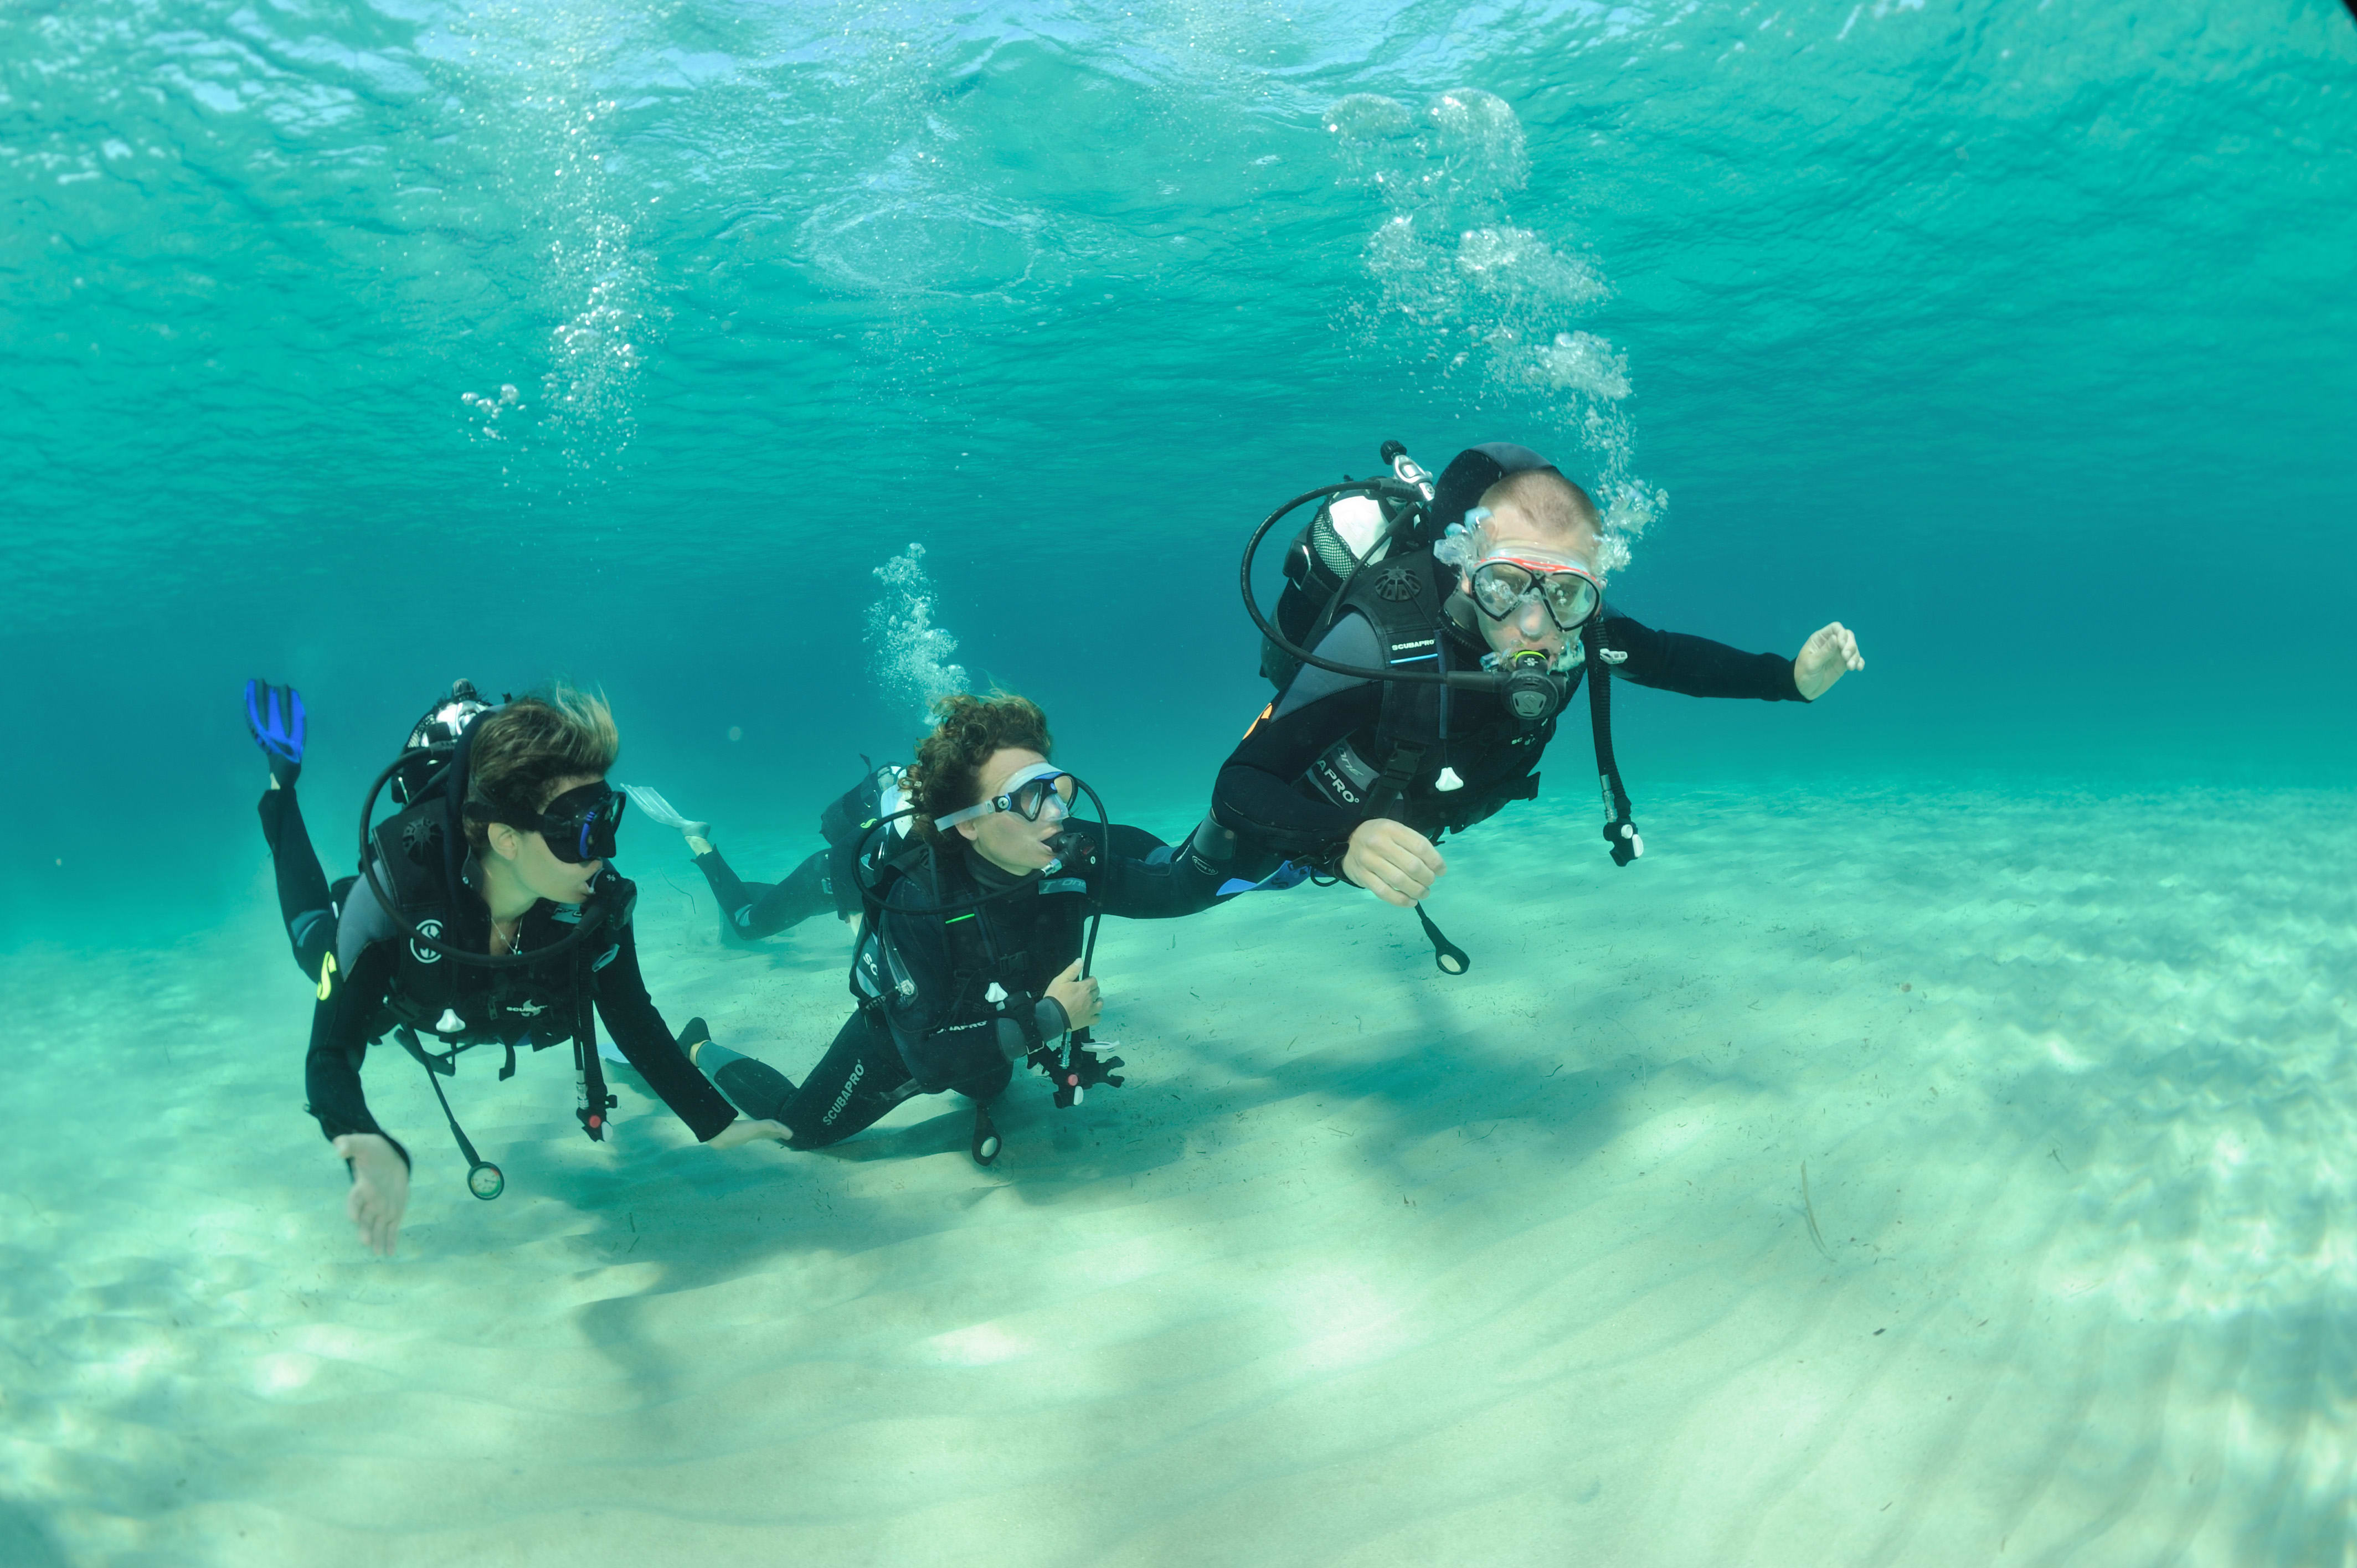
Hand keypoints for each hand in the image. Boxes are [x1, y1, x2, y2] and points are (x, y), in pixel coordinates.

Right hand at [332, 1134, 408, 1256]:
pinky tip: (389, 1253)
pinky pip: (392, 1227)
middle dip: (365, 1229)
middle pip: (366, 1218)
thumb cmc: (371, 1151)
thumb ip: (349, 1145)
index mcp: (362, 1187)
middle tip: (365, 1241)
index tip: (352, 1218)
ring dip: (378, 1239)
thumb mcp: (362, 1143)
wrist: (388, 1158)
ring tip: (378, 1253)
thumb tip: (339, 1147)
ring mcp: (382, 1208)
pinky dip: (391, 1239)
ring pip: (379, 1226)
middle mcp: (370, 1200)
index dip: (353, 1208)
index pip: (355, 1199)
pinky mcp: (394, 1211)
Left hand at [707, 1117, 791, 1148]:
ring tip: (777, 1138)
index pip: (774, 1126)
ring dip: (771, 1135)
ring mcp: (748, 1133)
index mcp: (759, 1127)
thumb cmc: (736, 1131)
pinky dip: (761, 1139)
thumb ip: (768, 1127)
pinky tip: (758, 1140)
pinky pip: (755, 1138)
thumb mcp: (754, 1128)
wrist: (717, 1133)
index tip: (791, 1135)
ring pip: (763, 1133)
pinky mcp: (741, 1138)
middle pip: (770, 1129)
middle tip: (787, 1136)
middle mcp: (755, 1129)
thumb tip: (785, 1131)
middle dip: (779, 1132)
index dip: (783, 1130)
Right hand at [1045, 958, 1101, 1030]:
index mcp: (1084, 987)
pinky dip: (1096, 1015)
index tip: (1083, 982)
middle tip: (1084, 992)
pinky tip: (1091, 1014)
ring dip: (1097, 1001)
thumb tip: (1081, 960)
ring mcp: (1090, 1010)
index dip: (1089, 980)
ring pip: (1100, 1004)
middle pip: (1097, 991)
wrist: (1052, 1016)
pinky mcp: (1087, 1021)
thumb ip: (1072, 970)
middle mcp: (1090, 998)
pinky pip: (1097, 1018)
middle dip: (1092, 990)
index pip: (1094, 980)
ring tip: (1090, 1002)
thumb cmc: (1055, 997)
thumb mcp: (1060, 980)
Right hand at [1342, 818, 1445, 907]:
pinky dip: (1401, 900)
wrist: (1347, 841)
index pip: (1420, 846)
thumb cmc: (1379, 837)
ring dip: (1417, 891)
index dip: (1436, 861)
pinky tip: (1411, 902)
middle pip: (1412, 866)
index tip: (1441, 870)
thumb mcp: (1395, 831)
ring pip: (1399, 881)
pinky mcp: (1362, 877)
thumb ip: (1414, 844)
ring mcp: (1368, 861)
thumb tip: (1436, 867)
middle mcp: (1379, 843)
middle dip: (1428, 878)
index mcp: (1391, 829)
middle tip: (1430, 882)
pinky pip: (1385, 893)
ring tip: (1424, 893)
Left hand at [1794, 622, 1864, 699]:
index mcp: (1820, 639)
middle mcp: (1831, 643)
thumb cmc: (1803, 674)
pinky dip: (1859, 662)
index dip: (1842, 633)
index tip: (1842, 645)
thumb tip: (1835, 637)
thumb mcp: (1812, 663)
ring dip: (1855, 656)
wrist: (1805, 689)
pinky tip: (1859, 668)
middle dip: (1850, 646)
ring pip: (1853, 648)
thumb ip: (1824, 651)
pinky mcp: (1843, 663)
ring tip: (1851, 667)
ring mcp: (1838, 653)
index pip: (1835, 628)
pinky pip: (1855, 659)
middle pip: (1848, 636)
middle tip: (1846, 658)